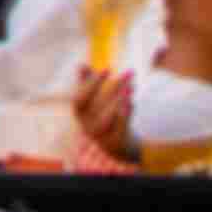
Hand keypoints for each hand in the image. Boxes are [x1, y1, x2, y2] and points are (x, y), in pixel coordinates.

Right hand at [67, 43, 150, 166]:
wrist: (120, 146)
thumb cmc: (107, 118)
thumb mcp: (96, 101)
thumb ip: (88, 83)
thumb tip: (81, 65)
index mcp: (81, 115)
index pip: (80, 99)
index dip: (92, 83)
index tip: (108, 68)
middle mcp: (88, 126)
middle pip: (97, 105)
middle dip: (114, 87)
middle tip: (129, 73)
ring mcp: (101, 137)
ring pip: (107, 118)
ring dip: (119, 100)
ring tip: (131, 87)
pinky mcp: (115, 143)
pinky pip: (120, 129)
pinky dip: (125, 114)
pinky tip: (132, 102)